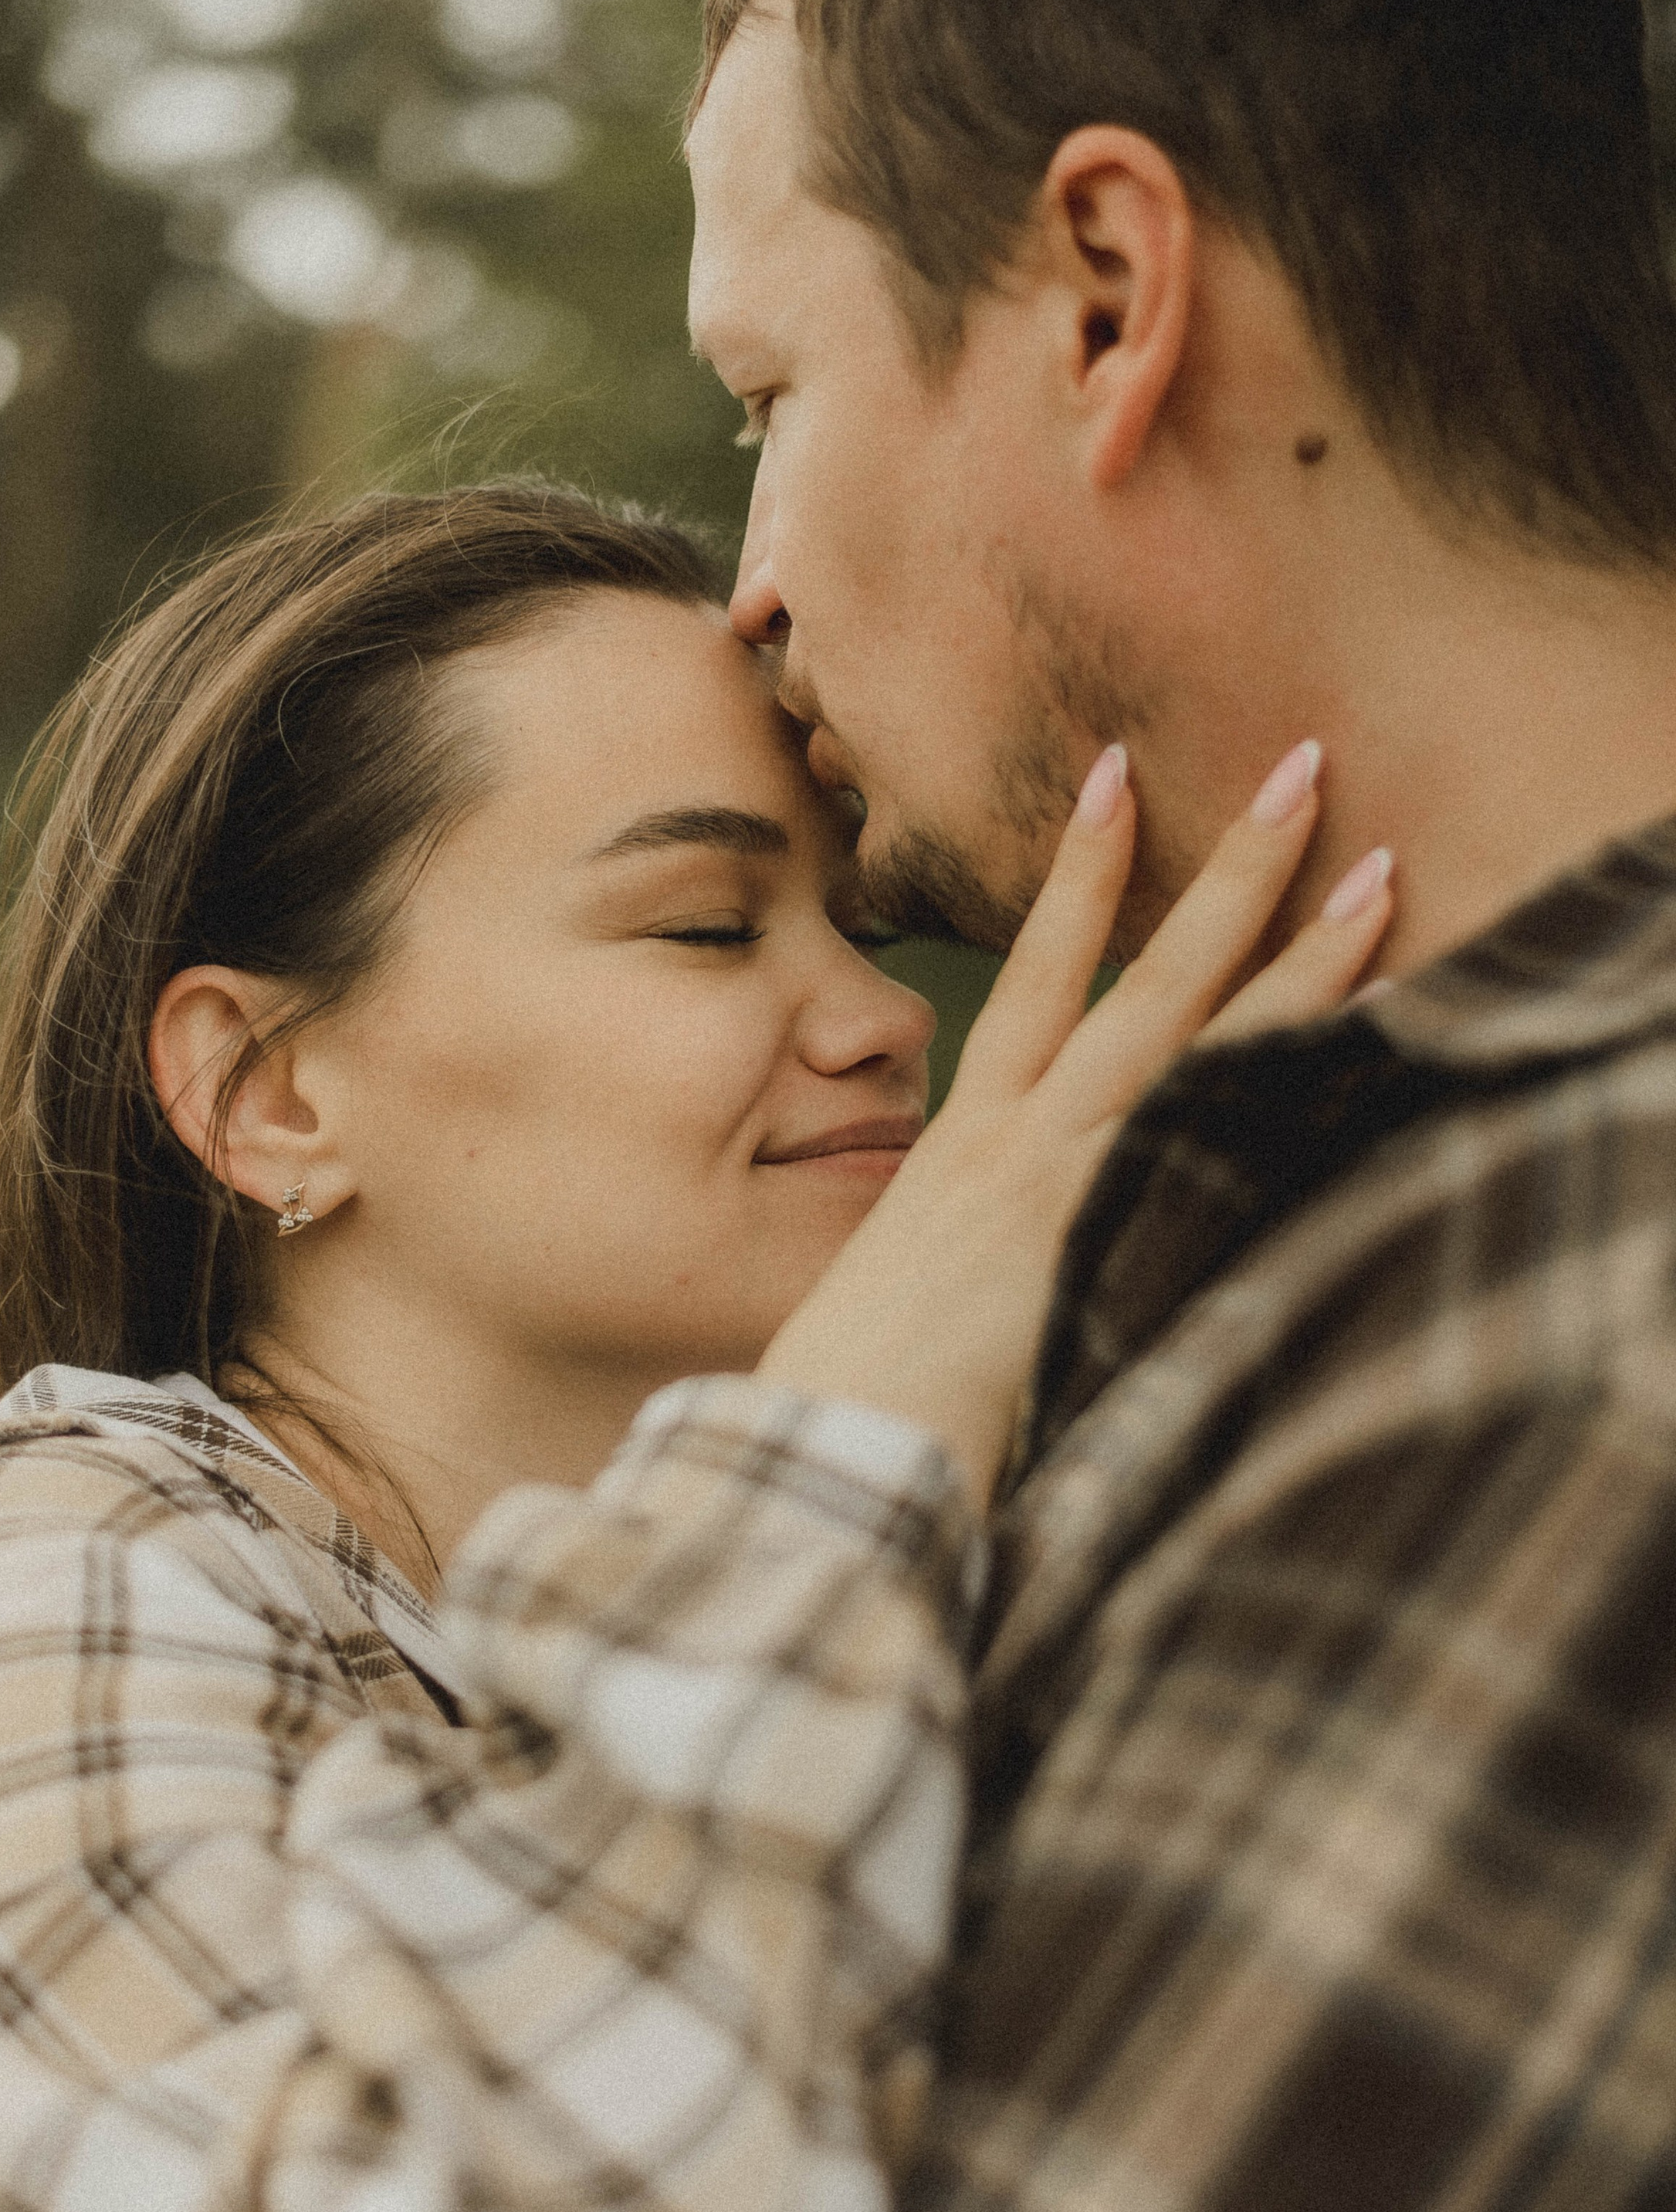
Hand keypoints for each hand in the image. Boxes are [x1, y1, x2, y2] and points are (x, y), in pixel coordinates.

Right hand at [756, 741, 1392, 1507]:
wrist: (832, 1444)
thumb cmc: (858, 1392)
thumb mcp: (910, 1282)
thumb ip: (980, 1238)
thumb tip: (1017, 1245)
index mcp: (971, 1140)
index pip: (1039, 976)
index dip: (1081, 872)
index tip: (1119, 774)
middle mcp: (1025, 1136)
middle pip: (1145, 976)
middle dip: (1229, 871)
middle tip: (1303, 766)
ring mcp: (1070, 1181)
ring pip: (1202, 1037)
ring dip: (1298, 952)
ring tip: (1379, 872)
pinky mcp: (1105, 1239)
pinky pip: (1219, 1140)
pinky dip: (1298, 1084)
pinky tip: (1377, 1031)